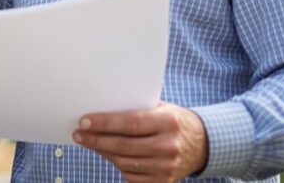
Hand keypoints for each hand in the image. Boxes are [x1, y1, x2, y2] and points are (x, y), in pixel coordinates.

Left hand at [73, 102, 207, 181]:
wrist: (204, 145)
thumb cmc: (174, 121)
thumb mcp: (161, 108)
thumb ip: (137, 110)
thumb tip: (101, 110)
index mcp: (168, 122)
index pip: (130, 123)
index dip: (105, 123)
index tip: (84, 121)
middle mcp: (169, 146)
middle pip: (124, 145)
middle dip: (96, 140)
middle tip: (79, 134)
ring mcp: (167, 167)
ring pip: (124, 163)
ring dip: (103, 153)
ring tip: (90, 143)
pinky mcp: (164, 182)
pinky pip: (132, 176)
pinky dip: (117, 166)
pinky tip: (108, 155)